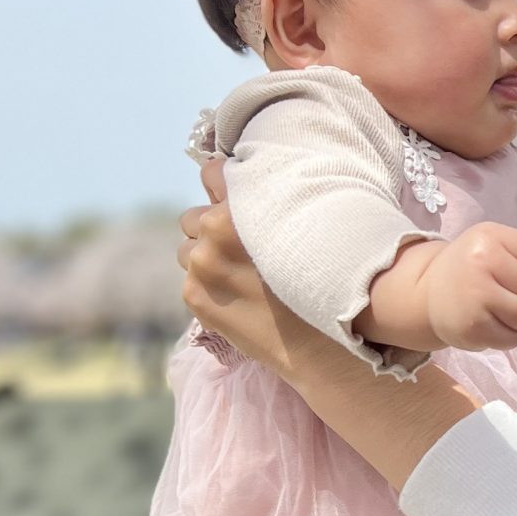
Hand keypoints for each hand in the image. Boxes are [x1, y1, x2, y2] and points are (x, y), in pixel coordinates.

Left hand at [178, 160, 322, 379]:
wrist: (322, 343)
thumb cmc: (327, 277)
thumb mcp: (305, 223)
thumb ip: (266, 203)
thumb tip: (238, 191)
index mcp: (244, 203)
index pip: (211, 173)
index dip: (224, 187)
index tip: (235, 201)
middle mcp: (214, 228)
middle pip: (193, 216)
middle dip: (211, 229)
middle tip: (243, 250)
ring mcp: (201, 264)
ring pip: (188, 250)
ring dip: (207, 259)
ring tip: (241, 277)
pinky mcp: (194, 296)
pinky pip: (192, 280)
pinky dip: (210, 287)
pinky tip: (240, 298)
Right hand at [424, 222, 516, 352]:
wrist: (426, 293)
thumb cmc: (471, 266)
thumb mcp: (498, 244)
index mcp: (490, 237)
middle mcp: (481, 262)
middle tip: (508, 292)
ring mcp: (476, 296)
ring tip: (501, 309)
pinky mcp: (473, 327)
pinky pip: (513, 339)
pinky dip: (507, 336)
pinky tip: (490, 323)